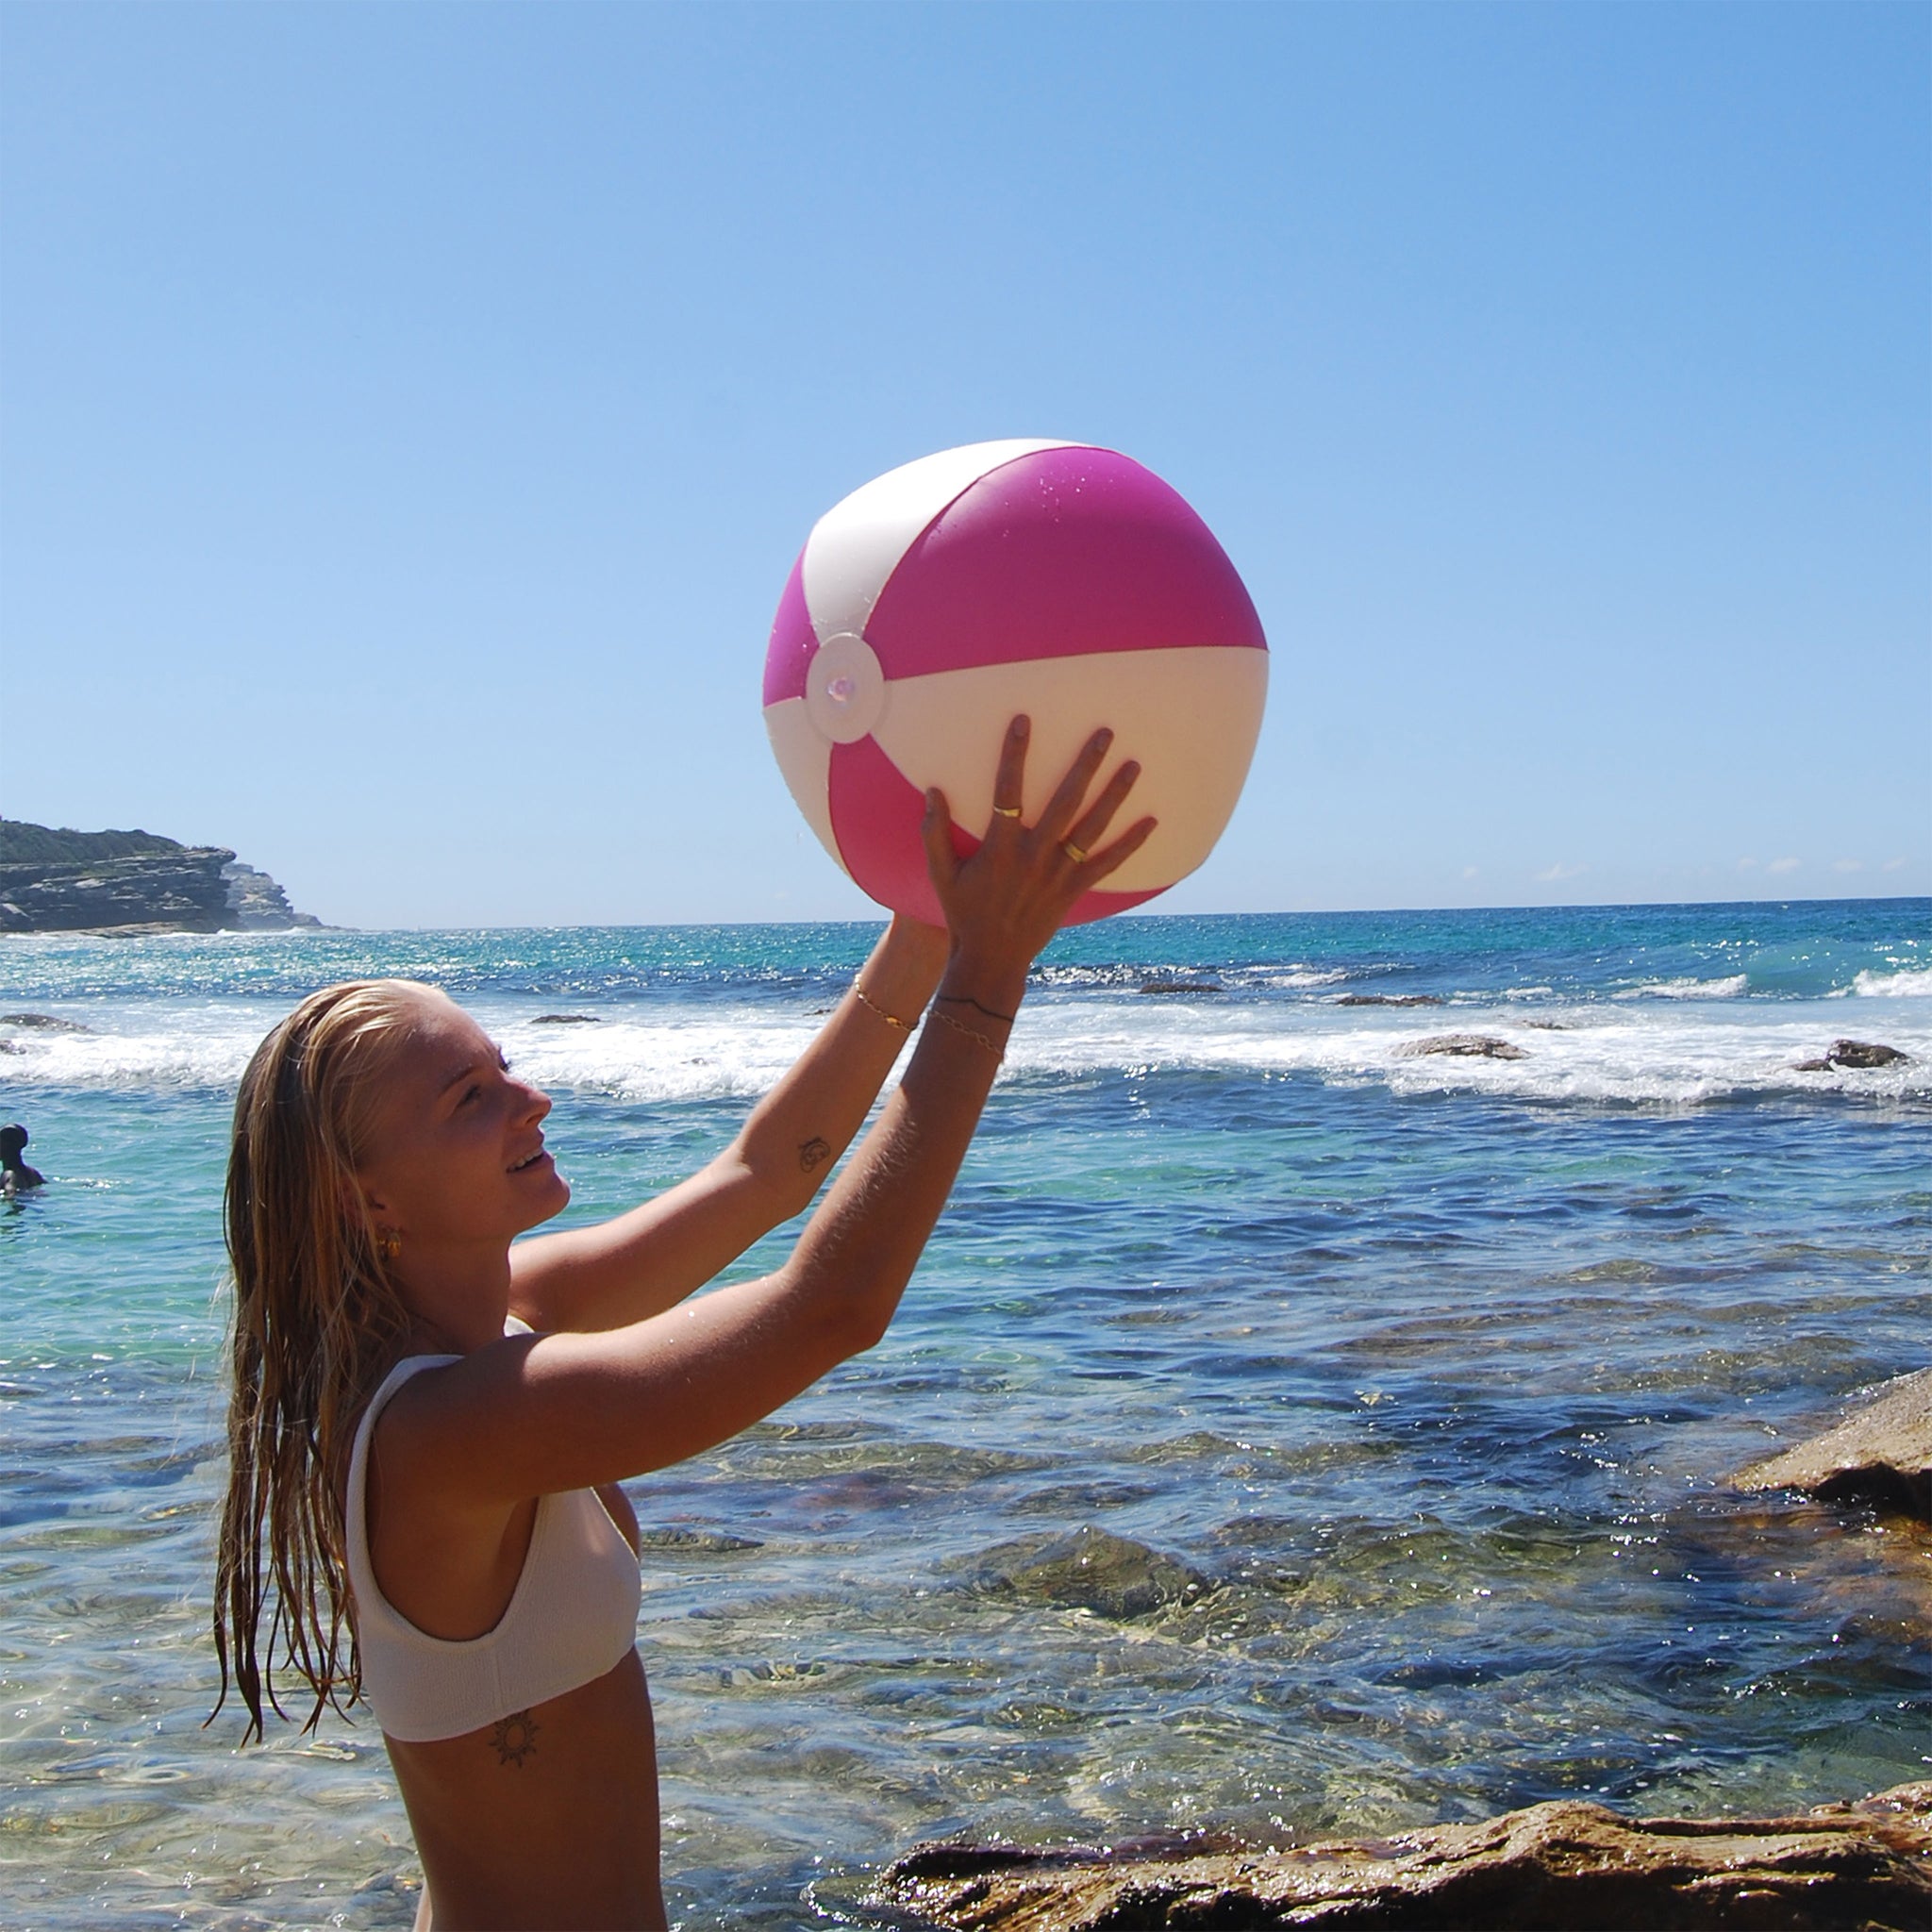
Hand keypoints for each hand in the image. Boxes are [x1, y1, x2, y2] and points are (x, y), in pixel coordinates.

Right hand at [919, 715, 1154, 992]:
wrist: (992, 958)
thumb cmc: (964, 913)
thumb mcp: (941, 875)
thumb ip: (934, 833)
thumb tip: (932, 792)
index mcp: (1000, 848)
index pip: (1007, 791)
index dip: (1014, 754)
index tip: (1023, 721)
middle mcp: (1034, 856)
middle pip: (1065, 801)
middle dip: (1085, 764)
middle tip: (1104, 733)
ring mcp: (1058, 873)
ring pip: (1093, 827)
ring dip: (1114, 794)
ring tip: (1134, 764)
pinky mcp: (1074, 890)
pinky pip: (1108, 863)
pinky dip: (1131, 843)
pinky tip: (1152, 821)